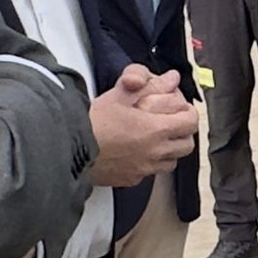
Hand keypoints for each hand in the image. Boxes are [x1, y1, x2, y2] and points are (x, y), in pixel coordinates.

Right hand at [89, 64, 196, 186]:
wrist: (66, 148)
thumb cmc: (91, 122)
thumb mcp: (119, 95)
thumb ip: (148, 84)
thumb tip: (171, 78)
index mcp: (155, 130)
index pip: (190, 123)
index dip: (189, 114)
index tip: (181, 109)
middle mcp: (154, 153)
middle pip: (186, 145)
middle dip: (182, 133)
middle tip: (171, 123)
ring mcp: (143, 169)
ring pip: (171, 162)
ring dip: (169, 150)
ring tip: (154, 139)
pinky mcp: (130, 180)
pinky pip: (150, 174)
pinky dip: (149, 163)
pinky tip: (136, 153)